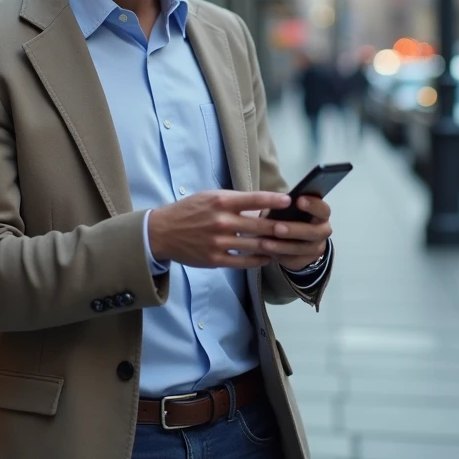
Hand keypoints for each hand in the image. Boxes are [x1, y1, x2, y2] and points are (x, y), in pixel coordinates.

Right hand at [148, 190, 293, 268]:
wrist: (162, 232)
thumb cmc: (189, 211)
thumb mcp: (209, 197)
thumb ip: (234, 201)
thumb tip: (261, 205)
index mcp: (221, 201)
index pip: (255, 199)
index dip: (274, 200)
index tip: (290, 200)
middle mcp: (222, 221)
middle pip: (260, 225)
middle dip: (281, 227)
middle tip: (297, 227)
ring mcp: (219, 242)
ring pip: (255, 246)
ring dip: (274, 245)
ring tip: (287, 244)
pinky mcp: (215, 259)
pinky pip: (244, 262)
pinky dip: (259, 260)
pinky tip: (268, 257)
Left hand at [262, 196, 332, 271]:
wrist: (291, 238)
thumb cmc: (289, 216)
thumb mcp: (287, 208)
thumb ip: (284, 205)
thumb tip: (274, 202)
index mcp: (321, 214)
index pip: (323, 209)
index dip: (313, 205)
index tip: (298, 200)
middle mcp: (322, 231)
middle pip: (314, 232)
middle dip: (295, 230)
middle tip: (277, 228)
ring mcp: (316, 248)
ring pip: (302, 249)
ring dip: (283, 246)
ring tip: (265, 243)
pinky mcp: (305, 262)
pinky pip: (293, 260)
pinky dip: (278, 255)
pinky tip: (266, 251)